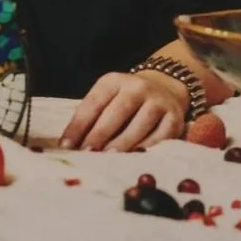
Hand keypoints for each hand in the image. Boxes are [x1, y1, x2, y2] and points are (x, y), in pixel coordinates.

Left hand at [59, 70, 188, 151]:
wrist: (163, 91)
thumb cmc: (124, 103)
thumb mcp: (105, 100)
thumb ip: (89, 119)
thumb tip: (69, 147)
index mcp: (115, 81)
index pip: (94, 102)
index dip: (79, 125)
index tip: (66, 146)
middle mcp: (138, 87)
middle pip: (118, 111)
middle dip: (100, 134)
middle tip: (87, 154)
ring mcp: (159, 101)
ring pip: (140, 124)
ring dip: (122, 143)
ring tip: (108, 159)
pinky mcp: (174, 117)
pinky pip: (160, 136)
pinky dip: (146, 148)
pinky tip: (135, 158)